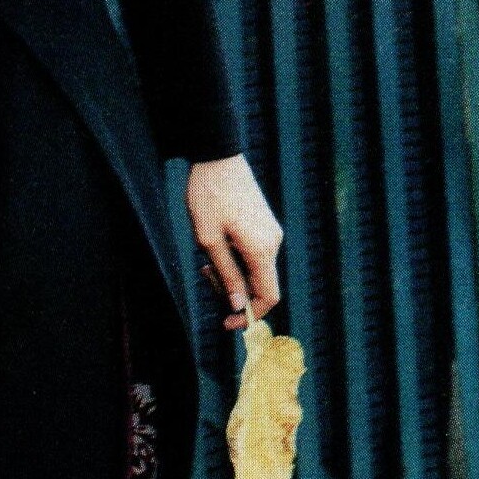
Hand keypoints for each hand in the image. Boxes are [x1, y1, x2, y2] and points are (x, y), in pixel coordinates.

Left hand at [187, 154, 281, 331]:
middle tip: (204, 274)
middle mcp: (273, 243)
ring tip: (205, 257)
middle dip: (232, 290)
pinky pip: (254, 254)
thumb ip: (226, 274)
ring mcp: (271, 232)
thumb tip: (237, 305)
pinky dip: (236, 259)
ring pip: (255, 269)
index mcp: (261, 250)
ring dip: (231, 273)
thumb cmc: (208, 196)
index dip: (249, 315)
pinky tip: (215, 244)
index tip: (226, 321)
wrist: (218, 157)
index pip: (268, 297)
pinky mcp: (265, 224)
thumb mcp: (208, 240)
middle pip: (260, 285)